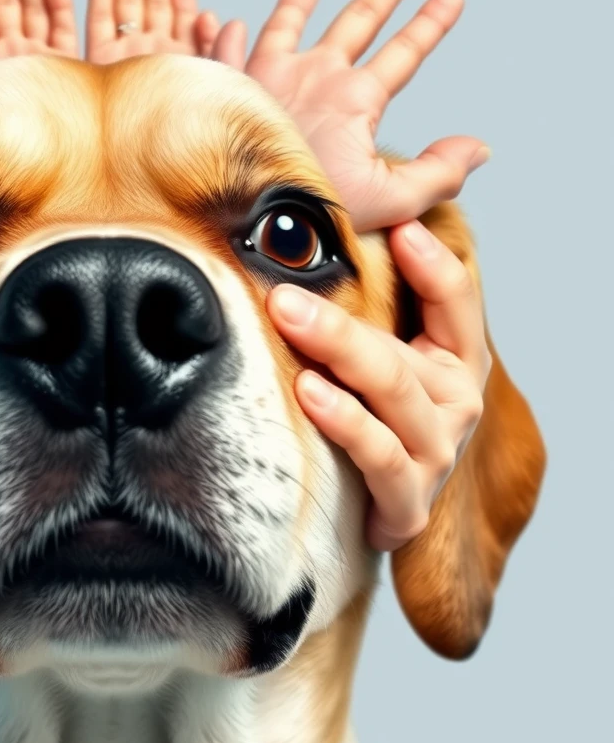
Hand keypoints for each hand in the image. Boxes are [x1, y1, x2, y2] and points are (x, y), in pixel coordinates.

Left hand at [212, 0, 489, 231]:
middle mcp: (312, 76)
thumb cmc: (309, 216)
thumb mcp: (388, 202)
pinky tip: (229, 24)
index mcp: (355, 99)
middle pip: (359, 20)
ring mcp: (263, 78)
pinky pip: (224, 53)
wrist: (239, 217)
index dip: (430, 24)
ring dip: (298, 4)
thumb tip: (477, 147)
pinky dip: (226, 37)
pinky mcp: (222, 92)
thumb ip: (436, 173)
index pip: (404, 53)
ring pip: (285, 26)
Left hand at [266, 219, 489, 551]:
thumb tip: (320, 238)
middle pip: (401, 351)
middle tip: (283, 291)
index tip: (399, 227)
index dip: (432, 264)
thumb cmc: (371, 422)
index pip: (456, 301)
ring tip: (290, 320)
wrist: (363, 515)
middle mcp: (458, 404)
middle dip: (341, 318)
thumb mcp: (382, 359)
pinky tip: (308, 393)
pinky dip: (344, 420)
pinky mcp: (408, 502)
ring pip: (390, 390)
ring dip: (338, 351)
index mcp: (458, 360)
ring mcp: (435, 454)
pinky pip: (376, 453)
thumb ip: (373, 308)